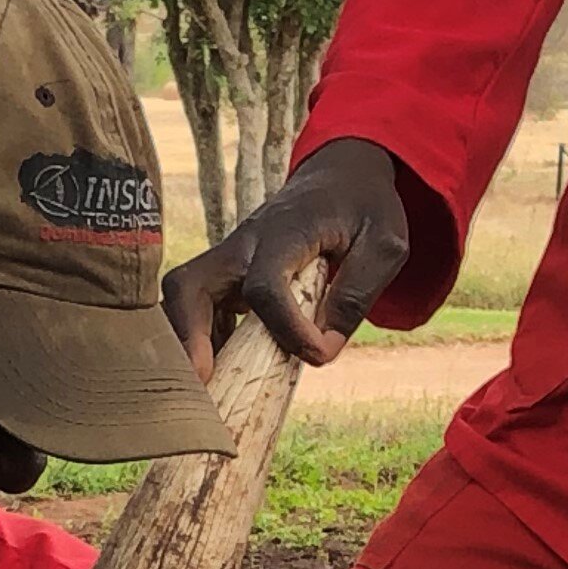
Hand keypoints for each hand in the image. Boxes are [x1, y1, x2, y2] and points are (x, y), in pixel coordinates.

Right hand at [162, 137, 410, 373]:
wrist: (340, 175)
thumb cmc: (363, 208)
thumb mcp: (384, 245)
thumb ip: (356, 296)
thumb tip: (322, 351)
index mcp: (285, 230)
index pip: (265, 285)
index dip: (285, 328)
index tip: (316, 356)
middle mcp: (243, 243)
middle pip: (189, 286)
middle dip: (188, 338)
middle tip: (203, 384)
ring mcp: (228, 259)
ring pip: (182, 299)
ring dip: (187, 346)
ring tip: (209, 393)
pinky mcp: (227, 276)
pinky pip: (198, 311)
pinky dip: (203, 343)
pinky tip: (225, 373)